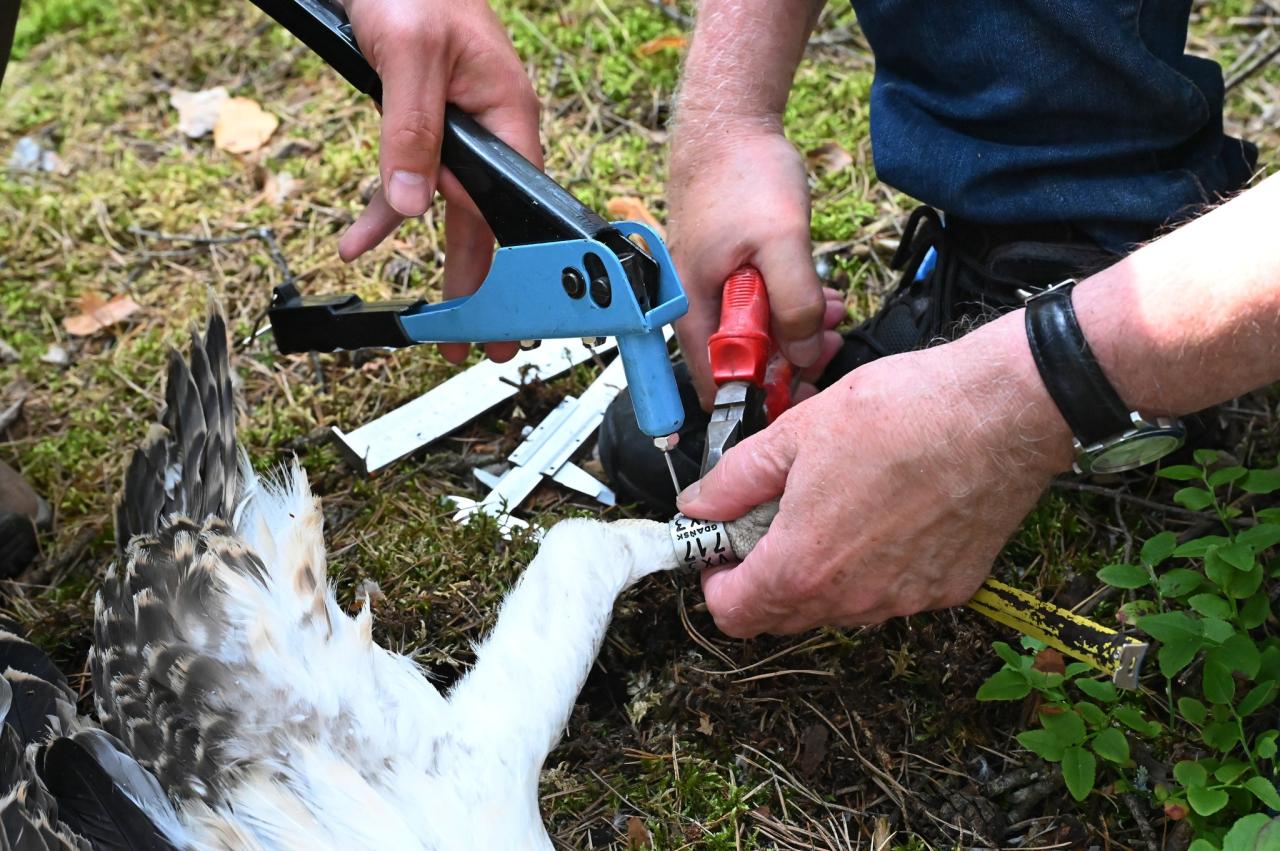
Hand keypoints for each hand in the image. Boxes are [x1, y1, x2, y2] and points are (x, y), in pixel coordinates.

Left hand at [338, 0, 541, 363]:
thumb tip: (410, 205)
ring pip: (450, 212)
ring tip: (435, 322)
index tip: (513, 316)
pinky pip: (413, 181)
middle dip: (483, 287)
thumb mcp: (409, 56)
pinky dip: (386, 215)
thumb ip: (410, 130)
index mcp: (508, 119)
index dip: (514, 270)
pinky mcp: (429, 128)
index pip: (512, 210)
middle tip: (482, 345)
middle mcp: (492, 133)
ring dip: (441, 265)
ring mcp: (461, 133)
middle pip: (487, 225)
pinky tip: (359, 241)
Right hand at [668, 115, 841, 407]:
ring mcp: (715, 294)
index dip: (760, 397)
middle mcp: (698, 309)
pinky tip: (821, 296)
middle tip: (827, 343)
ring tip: (832, 312)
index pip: (717, 386)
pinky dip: (794, 310)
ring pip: (758, 338)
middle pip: (741, 366)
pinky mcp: (733, 279)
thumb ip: (795, 303)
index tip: (801, 391)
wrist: (728, 126)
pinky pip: (763, 311)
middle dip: (789, 361)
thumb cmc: (741, 174)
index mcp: (695, 310)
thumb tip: (802, 355)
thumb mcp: (782, 241)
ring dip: (798, 334)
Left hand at [675, 313, 1075, 636]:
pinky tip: (884, 514)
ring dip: (818, 573)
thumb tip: (700, 504)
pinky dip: (873, 567)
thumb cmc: (903, 414)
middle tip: (769, 521)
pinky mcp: (947, 589)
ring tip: (830, 508)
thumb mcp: (797, 433)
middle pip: (782, 617)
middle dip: (762, 577)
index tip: (721, 548)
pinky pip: (890, 594)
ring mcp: (904, 600)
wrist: (1002, 413)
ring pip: (837, 608)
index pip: (734, 614)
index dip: (715, 582)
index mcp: (804, 564)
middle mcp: (853, 598)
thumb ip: (737, 479)